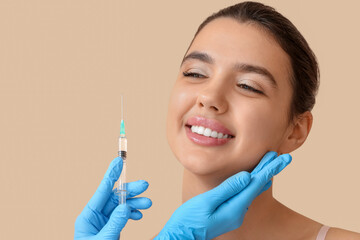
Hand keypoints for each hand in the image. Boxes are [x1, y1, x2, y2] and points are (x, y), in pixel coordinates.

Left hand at [74, 157, 151, 239]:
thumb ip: (114, 224)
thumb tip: (125, 207)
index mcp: (88, 216)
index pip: (102, 191)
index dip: (111, 175)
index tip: (118, 161)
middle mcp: (96, 216)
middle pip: (115, 197)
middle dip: (130, 191)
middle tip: (145, 186)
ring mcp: (103, 222)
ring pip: (121, 206)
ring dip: (135, 203)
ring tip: (148, 203)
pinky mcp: (111, 228)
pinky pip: (123, 216)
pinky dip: (132, 213)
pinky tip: (139, 215)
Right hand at [155, 152, 291, 239]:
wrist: (182, 236)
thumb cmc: (190, 219)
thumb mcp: (208, 202)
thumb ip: (228, 189)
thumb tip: (247, 176)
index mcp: (234, 208)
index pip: (255, 184)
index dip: (267, 168)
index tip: (278, 156)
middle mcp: (238, 212)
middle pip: (257, 187)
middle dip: (270, 170)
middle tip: (285, 157)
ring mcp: (234, 214)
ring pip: (252, 191)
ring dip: (262, 176)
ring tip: (273, 165)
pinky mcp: (229, 214)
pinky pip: (245, 195)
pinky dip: (253, 184)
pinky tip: (256, 181)